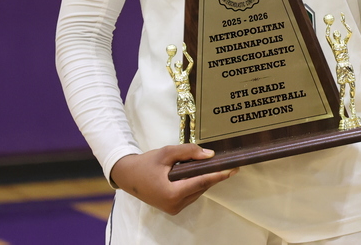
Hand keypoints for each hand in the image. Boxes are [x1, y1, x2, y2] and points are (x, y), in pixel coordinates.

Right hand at [110, 144, 237, 215]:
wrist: (128, 176)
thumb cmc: (146, 164)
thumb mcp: (166, 153)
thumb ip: (188, 152)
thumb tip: (210, 155)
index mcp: (172, 193)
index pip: (202, 182)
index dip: (219, 175)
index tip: (233, 169)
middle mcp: (175, 205)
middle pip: (201, 187)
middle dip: (213, 175)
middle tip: (226, 162)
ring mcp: (174, 208)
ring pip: (197, 192)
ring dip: (204, 179)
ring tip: (212, 166)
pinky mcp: (173, 208)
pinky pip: (191, 194)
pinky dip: (196, 184)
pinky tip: (199, 173)